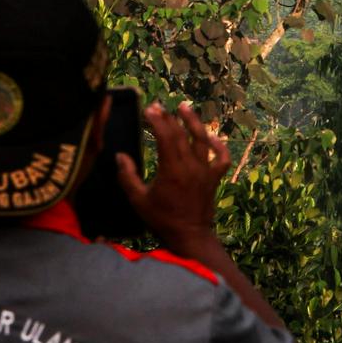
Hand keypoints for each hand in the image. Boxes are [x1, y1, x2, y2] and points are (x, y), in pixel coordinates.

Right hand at [115, 101, 229, 252]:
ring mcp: (206, 171)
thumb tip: (119, 155)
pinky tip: (210, 136)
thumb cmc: (161, 219)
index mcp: (172, 170)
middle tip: (159, 107)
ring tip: (184, 107)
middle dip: (169, 118)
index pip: (166, 137)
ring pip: (202, 140)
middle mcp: (191, 166)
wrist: (189, 236)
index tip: (149, 109)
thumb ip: (127, 176)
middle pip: (182, 135)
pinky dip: (218, 145)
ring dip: (194, 122)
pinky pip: (221, 157)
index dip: (158, 121)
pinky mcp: (215, 178)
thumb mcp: (138, 200)